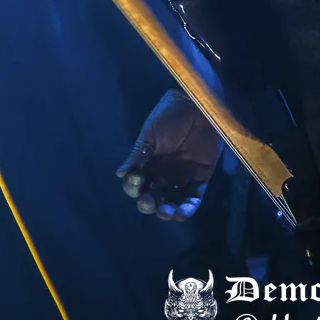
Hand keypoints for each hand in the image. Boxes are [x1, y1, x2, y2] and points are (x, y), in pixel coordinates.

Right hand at [117, 90, 220, 220]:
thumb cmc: (169, 116)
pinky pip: (193, 200)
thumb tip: (120, 173)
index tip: (136, 179)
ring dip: (166, 211)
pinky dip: (187, 209)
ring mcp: (181, 178)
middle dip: (147, 203)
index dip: (133, 186)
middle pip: (152, 198)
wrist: (196, 106)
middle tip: (149, 200)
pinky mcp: (199, 179)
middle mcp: (162, 174)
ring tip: (165, 211)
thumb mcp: (150, 133)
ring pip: (171, 203)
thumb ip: (138, 154)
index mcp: (147, 163)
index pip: (136, 183)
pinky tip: (181, 213)